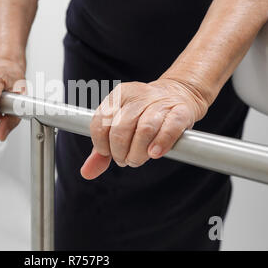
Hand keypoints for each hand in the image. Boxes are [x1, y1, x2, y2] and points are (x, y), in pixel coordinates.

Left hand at [81, 79, 209, 179]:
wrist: (178, 95)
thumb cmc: (143, 116)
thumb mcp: (118, 128)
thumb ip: (101, 151)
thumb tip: (87, 172)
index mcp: (118, 96)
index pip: (100, 123)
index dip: (102, 145)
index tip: (109, 153)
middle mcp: (137, 95)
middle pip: (121, 129)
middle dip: (120, 152)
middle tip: (126, 160)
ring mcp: (160, 102)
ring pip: (144, 129)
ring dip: (138, 152)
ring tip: (138, 159)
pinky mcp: (181, 111)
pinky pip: (169, 128)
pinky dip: (160, 143)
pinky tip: (155, 153)